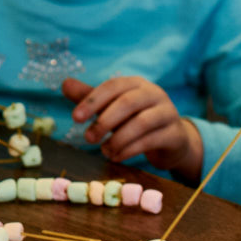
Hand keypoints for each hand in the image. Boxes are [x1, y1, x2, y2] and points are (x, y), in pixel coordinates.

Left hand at [62, 76, 203, 180]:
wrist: (171, 140)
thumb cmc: (136, 120)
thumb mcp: (113, 108)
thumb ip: (92, 98)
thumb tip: (65, 83)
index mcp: (137, 84)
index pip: (113, 86)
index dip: (93, 100)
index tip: (75, 118)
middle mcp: (155, 94)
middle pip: (128, 103)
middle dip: (104, 121)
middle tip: (88, 138)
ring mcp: (168, 113)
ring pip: (141, 123)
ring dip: (118, 139)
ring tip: (104, 151)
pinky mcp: (174, 133)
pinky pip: (151, 140)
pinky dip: (129, 150)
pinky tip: (116, 157)